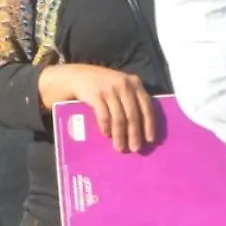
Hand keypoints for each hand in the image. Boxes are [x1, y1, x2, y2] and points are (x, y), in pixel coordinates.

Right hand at [37, 63, 157, 151]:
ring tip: (119, 147)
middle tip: (135, 148)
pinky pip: (104, 115)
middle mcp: (124, 84)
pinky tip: (106, 134)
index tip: (150, 140)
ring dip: (120, 135)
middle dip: (134, 134)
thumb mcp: (120, 86)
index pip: (146, 106)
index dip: (149, 124)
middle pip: (133, 114)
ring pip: (119, 117)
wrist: (76, 76)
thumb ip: (131, 99)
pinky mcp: (95, 94)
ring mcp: (109, 89)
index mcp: (135, 83)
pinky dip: (106, 127)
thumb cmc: (102, 85)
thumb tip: (142, 127)